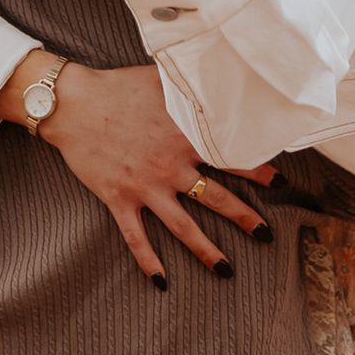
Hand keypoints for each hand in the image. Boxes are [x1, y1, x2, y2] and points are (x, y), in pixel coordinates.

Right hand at [37, 62, 277, 285]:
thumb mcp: (161, 79)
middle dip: (244, 218)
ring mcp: (146, 187)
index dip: (258, 171)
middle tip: (265, 235)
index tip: (280, 183)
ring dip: (207, 251)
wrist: (74, 103)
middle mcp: (171, 167)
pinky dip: (149, 261)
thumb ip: (190, 86)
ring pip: (183, 227)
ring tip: (227, 270)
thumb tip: (218, 72)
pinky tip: (161, 283)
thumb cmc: (117, 87)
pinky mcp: (119, 199)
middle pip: (216, 198)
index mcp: (184, 137)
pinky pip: (136, 237)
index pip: (231, 158)